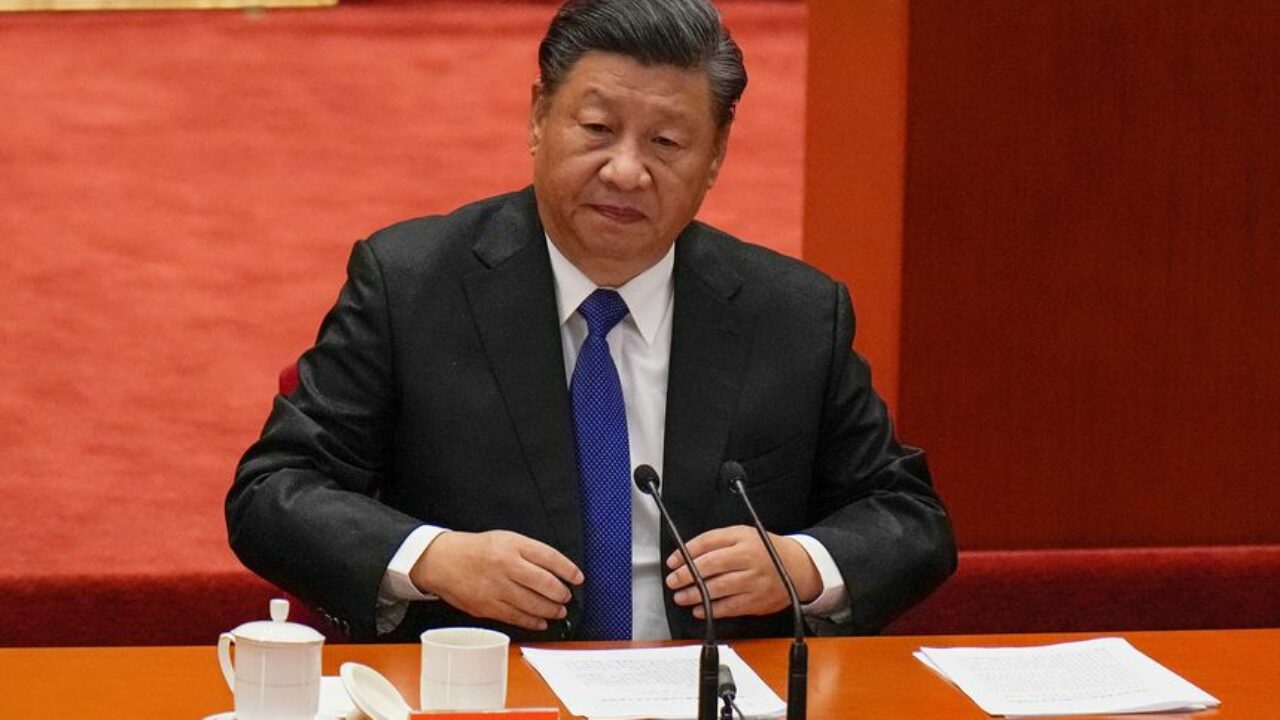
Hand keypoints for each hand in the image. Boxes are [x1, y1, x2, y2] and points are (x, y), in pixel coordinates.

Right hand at [409, 530, 582, 630]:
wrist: (443, 561)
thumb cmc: (478, 550)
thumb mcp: (506, 539)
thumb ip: (530, 552)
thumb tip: (558, 570)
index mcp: (512, 545)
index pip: (549, 557)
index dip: (568, 569)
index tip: (578, 577)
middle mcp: (505, 565)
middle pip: (544, 583)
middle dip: (561, 593)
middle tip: (566, 596)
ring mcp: (496, 588)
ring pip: (532, 603)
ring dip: (550, 610)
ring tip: (558, 611)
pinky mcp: (487, 606)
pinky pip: (516, 617)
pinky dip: (532, 621)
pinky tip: (541, 621)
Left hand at [665, 525, 822, 619]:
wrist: (798, 568)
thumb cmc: (766, 550)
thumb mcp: (743, 535)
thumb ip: (716, 541)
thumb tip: (687, 554)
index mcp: (742, 538)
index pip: (708, 542)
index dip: (686, 553)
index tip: (673, 561)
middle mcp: (749, 558)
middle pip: (711, 565)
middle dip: (687, 575)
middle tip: (673, 580)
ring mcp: (754, 581)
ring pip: (718, 588)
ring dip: (695, 594)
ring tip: (681, 596)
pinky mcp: (757, 601)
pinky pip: (730, 607)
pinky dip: (712, 609)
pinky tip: (700, 609)